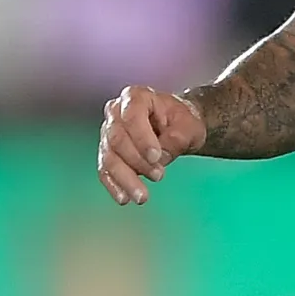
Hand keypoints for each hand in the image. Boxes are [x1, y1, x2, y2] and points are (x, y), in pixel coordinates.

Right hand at [96, 86, 206, 204]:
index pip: (132, 116)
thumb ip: (176, 138)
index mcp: (136, 97)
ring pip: (109, 157)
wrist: (176, 126)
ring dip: (125, 178)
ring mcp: (108, 132)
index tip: (157, 157)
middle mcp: (116, 112)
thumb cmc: (181, 122)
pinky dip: (113, 185)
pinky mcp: (107, 152)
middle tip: (158, 175)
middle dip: (137, 161)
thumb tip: (160, 158)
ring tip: (142, 196)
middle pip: (117, 139)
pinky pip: (104, 170)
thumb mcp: (189, 126)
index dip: (142, 138)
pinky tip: (124, 198)